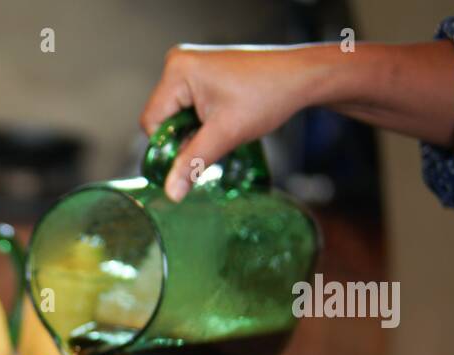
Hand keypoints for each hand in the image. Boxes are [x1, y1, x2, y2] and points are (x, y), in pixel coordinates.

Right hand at [141, 46, 328, 199]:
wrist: (301, 78)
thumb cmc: (267, 95)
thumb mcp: (226, 134)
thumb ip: (193, 163)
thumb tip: (170, 193)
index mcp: (178, 70)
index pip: (152, 122)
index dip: (169, 145)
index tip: (194, 155)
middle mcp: (178, 63)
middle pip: (163, 119)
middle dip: (185, 137)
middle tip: (214, 140)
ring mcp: (190, 66)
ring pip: (176, 116)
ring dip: (195, 131)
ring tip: (223, 128)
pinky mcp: (202, 73)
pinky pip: (188, 107)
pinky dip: (201, 122)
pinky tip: (223, 121)